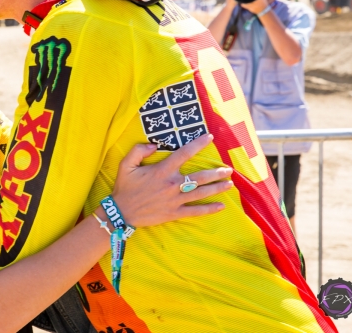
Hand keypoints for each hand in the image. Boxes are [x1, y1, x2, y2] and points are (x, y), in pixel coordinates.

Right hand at [111, 134, 232, 227]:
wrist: (121, 212)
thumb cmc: (124, 187)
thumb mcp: (125, 164)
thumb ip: (138, 151)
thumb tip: (153, 145)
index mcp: (162, 171)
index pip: (184, 154)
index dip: (198, 144)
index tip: (209, 137)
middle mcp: (172, 184)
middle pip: (200, 176)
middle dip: (216, 172)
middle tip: (228, 170)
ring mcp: (175, 200)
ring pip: (201, 192)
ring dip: (217, 188)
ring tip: (229, 184)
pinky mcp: (174, 213)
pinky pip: (195, 211)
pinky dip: (209, 209)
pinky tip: (221, 206)